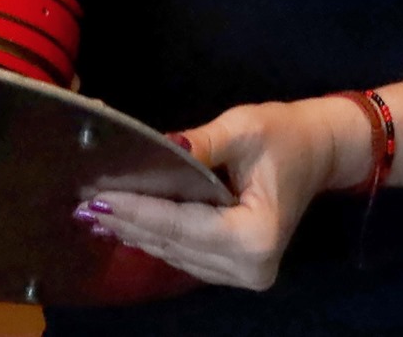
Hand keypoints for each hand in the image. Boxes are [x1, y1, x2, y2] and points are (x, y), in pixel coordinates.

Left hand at [78, 98, 361, 291]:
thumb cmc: (284, 134)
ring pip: (175, 254)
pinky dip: (156, 237)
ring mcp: (243, 274)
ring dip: (136, 233)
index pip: (182, 224)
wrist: (318, 151)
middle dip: (129, 221)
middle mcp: (249, 267)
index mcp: (255, 237)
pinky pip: (186, 254)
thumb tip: (161, 146)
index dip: (139, 210)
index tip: (99, 196)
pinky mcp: (235, 268)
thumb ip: (202, 144)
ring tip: (94, 213)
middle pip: (174, 244)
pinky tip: (125, 223)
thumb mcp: (244, 129)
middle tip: (83, 203)